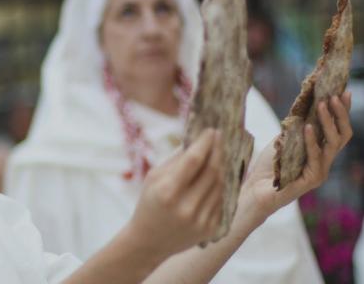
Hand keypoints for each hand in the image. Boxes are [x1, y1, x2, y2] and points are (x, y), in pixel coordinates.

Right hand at [127, 129, 224, 258]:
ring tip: (219, 153)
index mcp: (167, 192)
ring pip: (220, 185)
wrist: (149, 241)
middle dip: (217, 150)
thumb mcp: (154, 177)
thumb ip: (176, 159)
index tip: (212, 130)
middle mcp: (186, 207)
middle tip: (220, 137)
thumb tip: (197, 139)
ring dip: (222, 166)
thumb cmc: (149, 203)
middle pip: (211, 171)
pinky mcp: (210, 229)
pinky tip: (217, 175)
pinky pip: (221, 200)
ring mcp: (200, 220)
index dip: (205, 143)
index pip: (194, 160)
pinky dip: (221, 185)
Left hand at [240, 92, 352, 224]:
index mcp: (320, 152)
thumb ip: (295, 127)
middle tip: (334, 95)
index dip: (342, 111)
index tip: (344, 91)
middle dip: (340, 113)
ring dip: (327, 122)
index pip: (337, 129)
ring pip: (333, 143)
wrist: (254, 190)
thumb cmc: (268, 166)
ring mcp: (320, 172)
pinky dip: (311, 140)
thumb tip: (303, 104)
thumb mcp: (283, 140)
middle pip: (342, 135)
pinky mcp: (311, 180)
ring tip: (322, 104)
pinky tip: (306, 126)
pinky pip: (315, 157)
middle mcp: (324, 162)